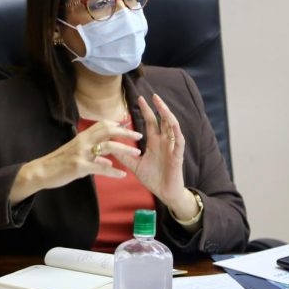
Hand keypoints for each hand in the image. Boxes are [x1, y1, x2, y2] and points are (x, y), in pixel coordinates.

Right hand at [11, 120, 141, 203]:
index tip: (130, 127)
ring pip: (107, 146)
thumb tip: (108, 160)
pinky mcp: (79, 166)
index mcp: (83, 136)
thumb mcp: (77, 153)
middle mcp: (83, 141)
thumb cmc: (60, 163)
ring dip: (124, 149)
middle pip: (108, 131)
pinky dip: (113, 172)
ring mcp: (81, 153)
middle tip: (140, 136)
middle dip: (125, 132)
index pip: (103, 124)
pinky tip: (122, 175)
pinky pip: (100, 168)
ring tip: (137, 153)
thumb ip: (93, 155)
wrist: (41, 171)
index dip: (118, 125)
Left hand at [115, 94, 196, 218]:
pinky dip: (176, 132)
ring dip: (167, 115)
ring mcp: (172, 147)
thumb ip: (124, 155)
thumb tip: (109, 146)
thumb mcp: (135, 165)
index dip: (146, 110)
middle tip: (151, 95)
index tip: (139, 98)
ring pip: (172, 127)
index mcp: (155, 143)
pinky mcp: (178, 155)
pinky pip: (179, 141)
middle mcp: (164, 142)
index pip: (151, 122)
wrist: (165, 193)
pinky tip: (172, 123)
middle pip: (162, 120)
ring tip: (161, 105)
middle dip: (158, 107)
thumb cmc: (153, 179)